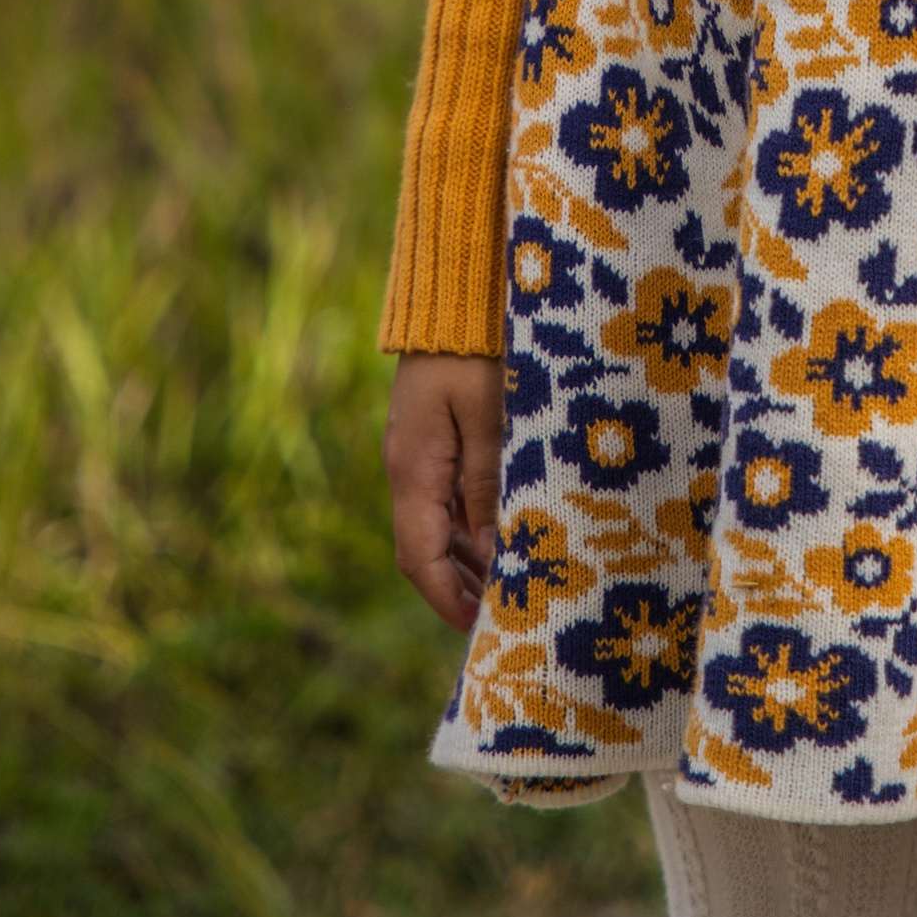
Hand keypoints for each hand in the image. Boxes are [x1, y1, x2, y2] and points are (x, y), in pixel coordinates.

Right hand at [385, 350, 504, 630]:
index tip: (482, 629)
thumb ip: (491, 485)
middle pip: (425, 548)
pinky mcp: (435, 436)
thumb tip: (498, 555)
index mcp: (413, 468)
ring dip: (467, 559)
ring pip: (437, 525)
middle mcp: (407, 467)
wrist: (453, 287)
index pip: (419, 556)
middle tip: (505, 617)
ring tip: (509, 587)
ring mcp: (418, 452)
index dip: (447, 599)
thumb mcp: (491, 416)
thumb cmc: (478, 347)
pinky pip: (447, 496)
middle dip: (459, 588)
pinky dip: (471, 525)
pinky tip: (502, 534)